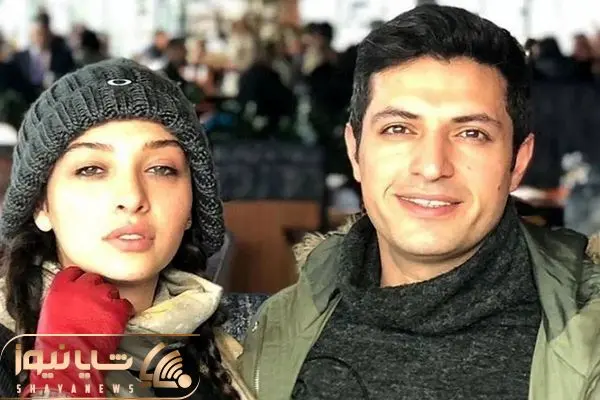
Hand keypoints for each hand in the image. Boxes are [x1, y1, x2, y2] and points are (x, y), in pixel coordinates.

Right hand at [23, 267, 132, 397]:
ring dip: (109, 300)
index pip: (74, 272)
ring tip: (103, 316)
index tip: (80, 287)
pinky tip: (116, 320)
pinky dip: (123, 311)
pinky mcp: (118, 308)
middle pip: (94, 279)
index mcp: (61, 288)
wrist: (70, 361)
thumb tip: (71, 296)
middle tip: (93, 305)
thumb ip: (62, 298)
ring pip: (111, 290)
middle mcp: (82, 287)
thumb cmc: (56, 343)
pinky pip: (125, 304)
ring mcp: (102, 296)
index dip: (79, 280)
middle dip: (95, 290)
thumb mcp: (50, 314)